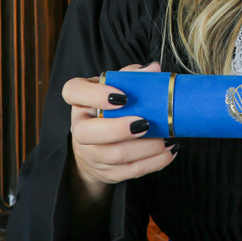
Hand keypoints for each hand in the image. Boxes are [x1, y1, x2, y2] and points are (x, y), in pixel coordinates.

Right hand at [63, 61, 176, 198]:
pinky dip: (153, 162)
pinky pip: (130, 171)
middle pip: (87, 132)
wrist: (100, 146)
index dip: (95, 94)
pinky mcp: (107, 172)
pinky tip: (169, 152)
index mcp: (80, 101)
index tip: (123, 97)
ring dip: (145, 148)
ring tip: (167, 140)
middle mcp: (79, 128)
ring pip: (114, 155)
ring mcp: (90, 153)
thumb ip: (132, 76)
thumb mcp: (118, 88)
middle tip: (146, 122)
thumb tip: (154, 69)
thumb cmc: (112, 109)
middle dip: (119, 129)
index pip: (73, 92)